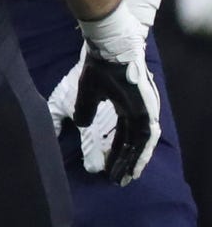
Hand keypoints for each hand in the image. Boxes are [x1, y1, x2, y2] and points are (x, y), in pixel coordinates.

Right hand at [49, 5, 160, 183]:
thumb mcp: (86, 93)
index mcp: (125, 105)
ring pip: (141, 143)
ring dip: (133, 162)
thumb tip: (81, 125)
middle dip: (124, 162)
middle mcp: (138, 109)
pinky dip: (140, 153)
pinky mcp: (146, 109)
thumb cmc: (98, 65)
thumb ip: (83, 110)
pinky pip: (146, 137)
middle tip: (118, 181)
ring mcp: (144, 109)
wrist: (110, 46)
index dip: (115, 152)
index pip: (123, 135)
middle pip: (133, 142)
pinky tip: (134, 166)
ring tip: (124, 179)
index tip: (107, 169)